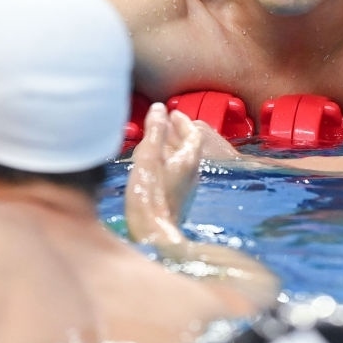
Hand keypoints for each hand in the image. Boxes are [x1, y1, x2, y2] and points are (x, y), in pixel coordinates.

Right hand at [125, 103, 201, 244]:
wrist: (152, 234)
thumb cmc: (149, 195)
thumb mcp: (149, 156)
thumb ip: (155, 131)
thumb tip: (160, 109)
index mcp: (188, 160)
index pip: (193, 134)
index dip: (183, 122)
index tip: (173, 113)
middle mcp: (191, 174)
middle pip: (187, 147)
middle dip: (174, 134)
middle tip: (161, 124)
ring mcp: (185, 189)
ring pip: (180, 162)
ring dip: (168, 149)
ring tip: (151, 143)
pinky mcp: (176, 201)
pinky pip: (173, 175)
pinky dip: (163, 164)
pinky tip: (149, 168)